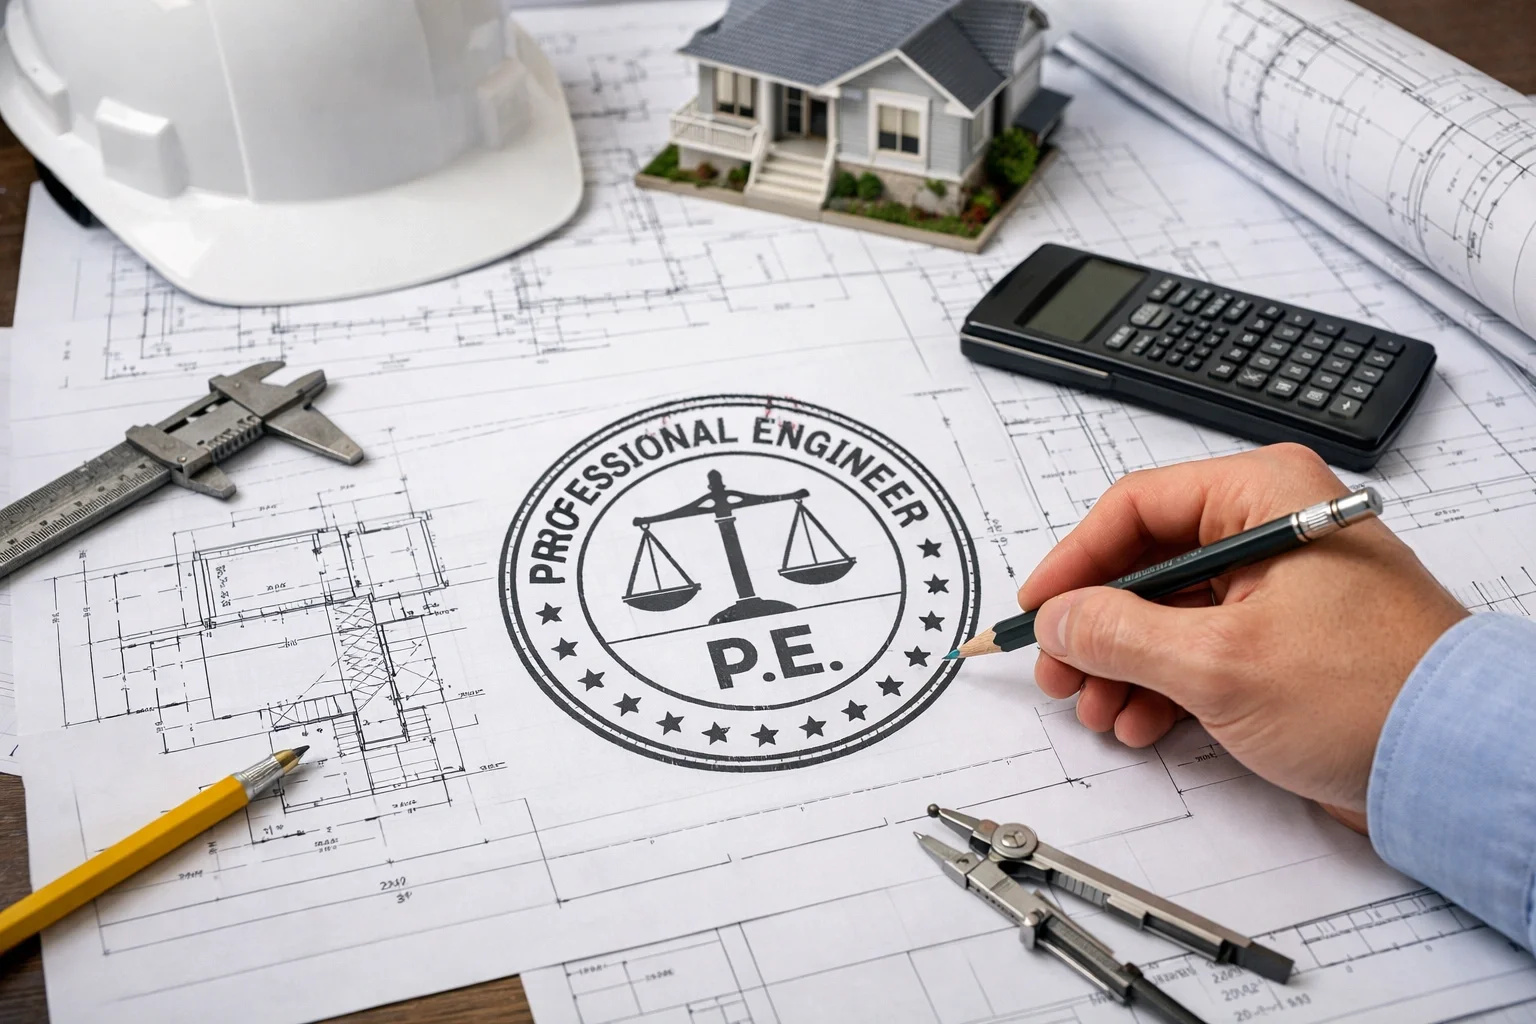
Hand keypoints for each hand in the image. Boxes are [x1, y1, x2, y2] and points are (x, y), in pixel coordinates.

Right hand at [1019, 443, 1467, 817]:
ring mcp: (1278, 585)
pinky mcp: (1284, 638)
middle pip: (1146, 562)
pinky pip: (1200, 645)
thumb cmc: (1373, 693)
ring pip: (1167, 610)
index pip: (1135, 508)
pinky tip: (1141, 722)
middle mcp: (1270, 528)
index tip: (1038, 608)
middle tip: (1059, 670)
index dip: (1074, 561)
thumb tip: (1060, 620)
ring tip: (1099, 709)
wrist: (1454, 762)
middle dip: (1095, 626)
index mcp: (1263, 496)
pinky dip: (1162, 683)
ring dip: (1123, 663)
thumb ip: (1120, 634)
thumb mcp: (1218, 661)